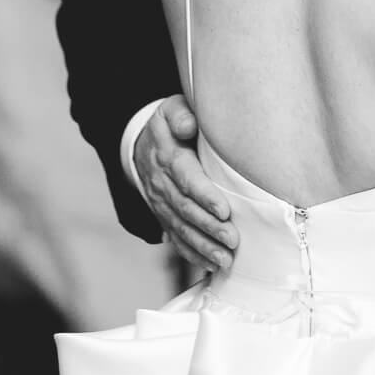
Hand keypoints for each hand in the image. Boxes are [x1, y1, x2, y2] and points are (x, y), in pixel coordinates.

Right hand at [132, 95, 236, 271]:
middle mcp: (162, 184)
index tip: (224, 210)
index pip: (187, 179)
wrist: (142, 144)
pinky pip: (177, 239)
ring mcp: (162, 204)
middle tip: (233, 240)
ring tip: (226, 259)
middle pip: (185, 209)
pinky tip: (211, 265)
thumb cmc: (169, 126)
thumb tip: (189, 124)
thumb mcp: (172, 110)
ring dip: (204, 246)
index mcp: (168, 157)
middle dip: (210, 227)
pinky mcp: (165, 216)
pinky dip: (193, 254)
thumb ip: (181, 114)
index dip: (205, 196)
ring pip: (182, 229)